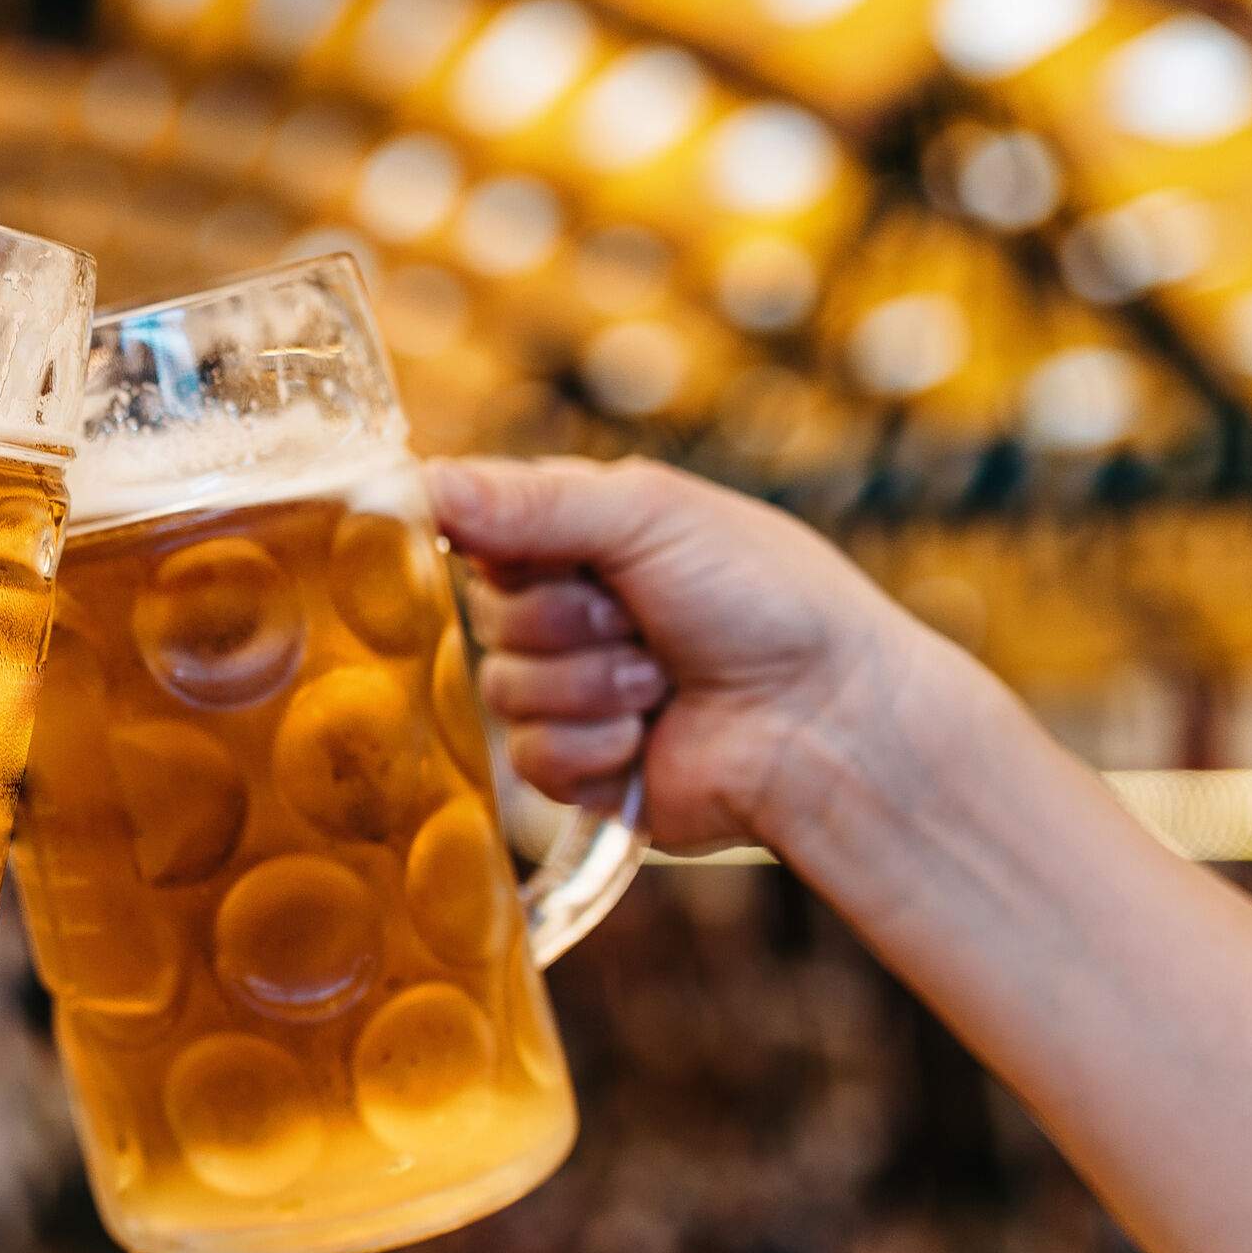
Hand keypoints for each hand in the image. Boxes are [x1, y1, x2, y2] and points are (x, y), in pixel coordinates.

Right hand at [425, 456, 970, 853]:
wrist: (834, 720)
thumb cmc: (767, 597)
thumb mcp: (649, 516)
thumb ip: (529, 501)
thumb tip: (417, 482)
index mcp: (579, 536)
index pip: (472, 526)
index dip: (487, 541)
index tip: (520, 550)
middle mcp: (567, 611)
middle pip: (484, 614)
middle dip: (566, 619)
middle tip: (640, 617)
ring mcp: (571, 693)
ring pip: (503, 691)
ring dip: (591, 684)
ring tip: (664, 679)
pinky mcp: (580, 771)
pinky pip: (530, 758)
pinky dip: (594, 745)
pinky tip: (652, 734)